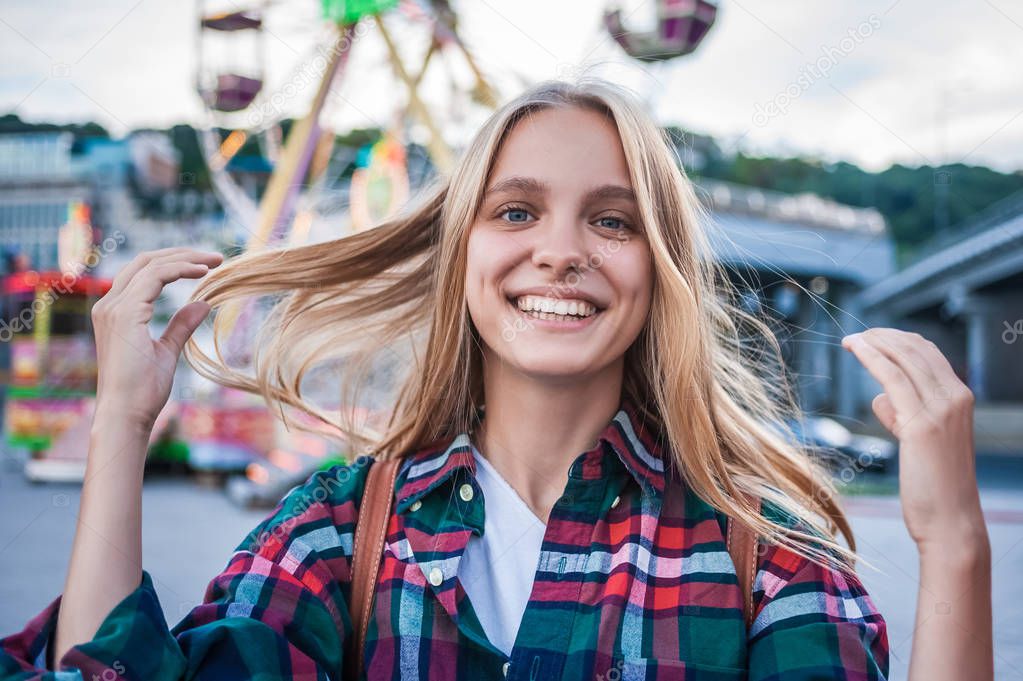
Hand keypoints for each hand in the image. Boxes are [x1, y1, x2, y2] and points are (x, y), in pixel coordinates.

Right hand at [91, 247, 223, 430]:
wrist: (126, 414)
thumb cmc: (142, 390)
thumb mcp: (166, 351)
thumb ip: (180, 326)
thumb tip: (202, 304)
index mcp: (115, 312)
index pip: (143, 273)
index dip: (174, 263)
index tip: (206, 265)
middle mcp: (109, 305)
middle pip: (145, 261)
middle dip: (181, 254)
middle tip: (214, 257)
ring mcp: (114, 308)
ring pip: (151, 265)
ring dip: (185, 258)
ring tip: (215, 261)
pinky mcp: (124, 314)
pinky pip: (155, 278)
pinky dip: (180, 270)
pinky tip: (202, 273)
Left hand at [841, 328, 986, 553]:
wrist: (950, 521)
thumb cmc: (932, 484)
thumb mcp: (919, 439)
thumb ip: (903, 414)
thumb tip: (880, 397)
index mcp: (960, 398)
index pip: (928, 353)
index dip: (898, 339)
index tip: (872, 336)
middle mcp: (955, 397)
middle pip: (916, 350)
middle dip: (883, 336)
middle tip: (856, 334)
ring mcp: (941, 409)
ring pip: (904, 359)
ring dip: (874, 343)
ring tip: (850, 340)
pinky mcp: (922, 424)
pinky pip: (893, 379)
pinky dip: (872, 358)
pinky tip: (855, 349)